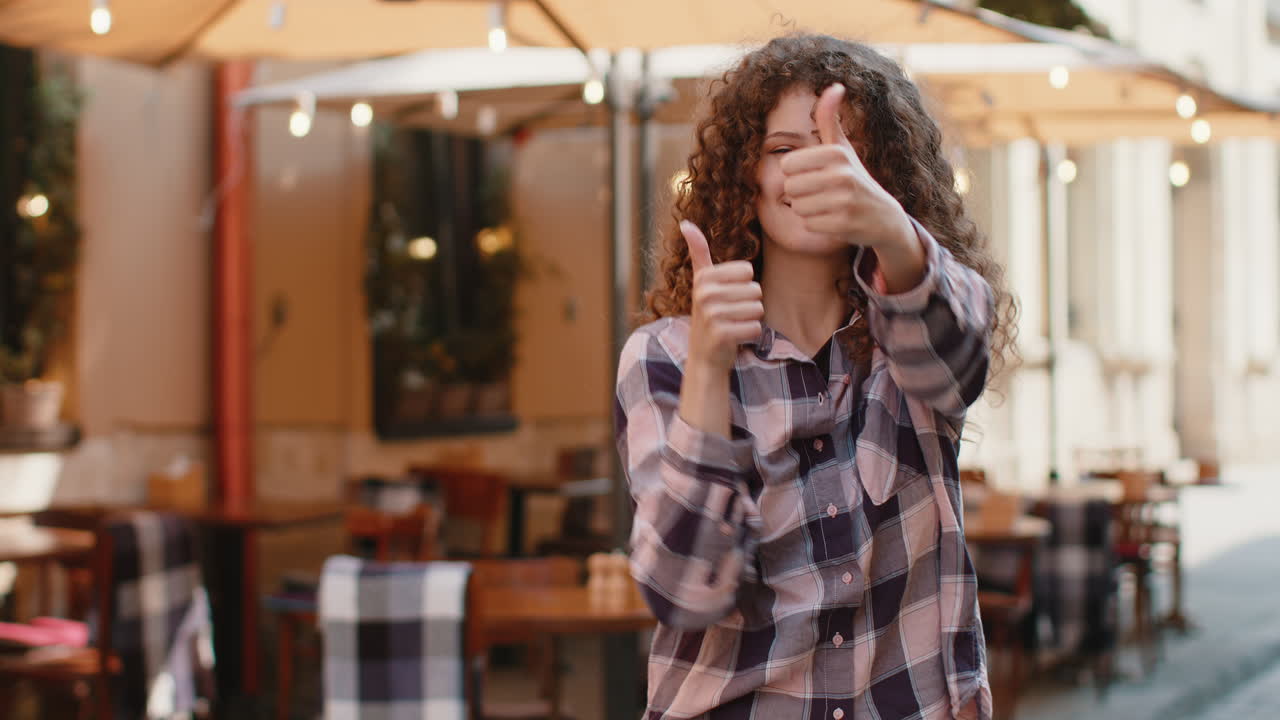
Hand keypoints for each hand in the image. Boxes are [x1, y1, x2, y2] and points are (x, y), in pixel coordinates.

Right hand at [681, 220, 763, 372]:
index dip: (744, 286)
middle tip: (730, 315)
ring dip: (750, 320)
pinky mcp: (722, 335)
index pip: (748, 271)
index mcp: (704, 278)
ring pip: (758, 309)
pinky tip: (735, 338)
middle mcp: (705, 295)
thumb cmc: (709, 316)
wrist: (704, 357)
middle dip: (748, 305)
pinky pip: (756, 327)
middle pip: (755, 290)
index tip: (727, 298)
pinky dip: (750, 335)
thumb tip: (685, 222)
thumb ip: (698, 253)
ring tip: (733, 325)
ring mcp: (712, 315)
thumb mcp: (702, 283)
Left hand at [780, 84, 913, 250]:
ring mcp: (845, 201)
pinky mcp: (845, 225)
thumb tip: (835, 85)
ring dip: (809, 210)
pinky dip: (818, 225)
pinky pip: (809, 225)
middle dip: (801, 194)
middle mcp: (843, 175)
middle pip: (790, 188)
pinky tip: (836, 220)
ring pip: (798, 208)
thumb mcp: (843, 148)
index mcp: (836, 154)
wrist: (884, 217)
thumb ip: (830, 119)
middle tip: (823, 194)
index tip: (815, 175)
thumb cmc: (856, 178)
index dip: (796, 173)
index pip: (787, 165)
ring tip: (829, 206)